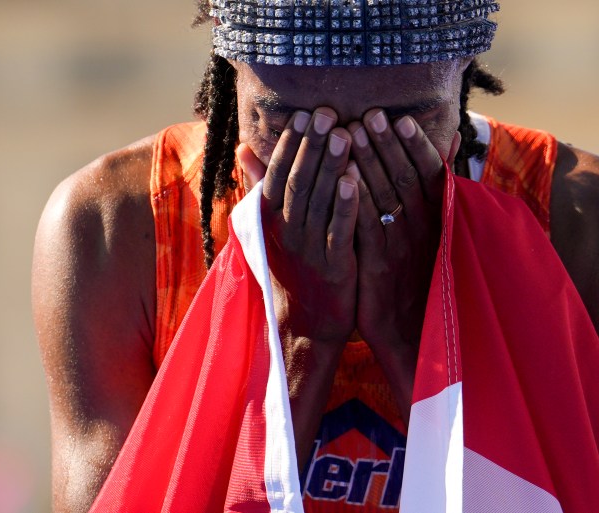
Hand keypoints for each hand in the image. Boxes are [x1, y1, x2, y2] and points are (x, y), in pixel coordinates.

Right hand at [237, 107, 358, 469]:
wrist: (307, 322)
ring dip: (330, 166)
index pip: (277, 174)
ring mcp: (308, 248)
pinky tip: (354, 178)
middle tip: (326, 113)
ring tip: (343, 134)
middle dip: (312, 146)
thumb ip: (261, 187)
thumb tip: (244, 148)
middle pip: (297, 181)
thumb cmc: (293, 267)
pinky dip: (345, 203)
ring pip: (318, 201)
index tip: (303, 114)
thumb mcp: (271, 227)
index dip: (290, 145)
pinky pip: (338, 230)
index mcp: (271, 219)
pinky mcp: (334, 266)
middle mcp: (286, 231)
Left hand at [348, 110, 458, 419]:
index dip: (413, 147)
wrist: (413, 334)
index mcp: (436, 221)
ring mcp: (401, 247)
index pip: (427, 176)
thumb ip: (435, 198)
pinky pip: (366, 227)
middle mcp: (422, 229)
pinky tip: (342, 177)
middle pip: (404, 178)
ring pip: (385, 197)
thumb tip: (449, 153)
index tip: (398, 120)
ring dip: (368, 162)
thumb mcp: (434, 240)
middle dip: (386, 145)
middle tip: (370, 115)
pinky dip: (355, 200)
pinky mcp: (379, 266)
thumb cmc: (420, 281)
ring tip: (352, 132)